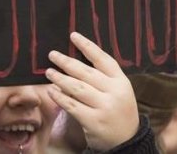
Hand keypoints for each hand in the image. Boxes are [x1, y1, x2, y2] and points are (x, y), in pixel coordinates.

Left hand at [46, 32, 139, 150]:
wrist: (127, 140)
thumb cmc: (119, 110)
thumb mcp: (118, 90)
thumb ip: (102, 77)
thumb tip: (73, 61)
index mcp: (121, 81)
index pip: (103, 59)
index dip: (87, 46)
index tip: (73, 36)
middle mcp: (114, 92)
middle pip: (86, 72)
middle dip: (67, 62)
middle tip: (52, 54)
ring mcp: (104, 107)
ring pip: (77, 88)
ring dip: (60, 78)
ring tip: (49, 72)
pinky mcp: (93, 121)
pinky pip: (72, 106)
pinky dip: (60, 97)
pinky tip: (52, 91)